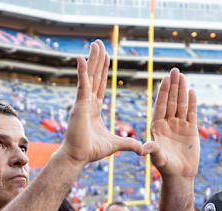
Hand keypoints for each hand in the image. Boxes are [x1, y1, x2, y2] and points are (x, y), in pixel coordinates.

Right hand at [59, 40, 142, 164]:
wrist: (78, 157)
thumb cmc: (92, 151)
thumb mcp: (116, 144)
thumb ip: (129, 144)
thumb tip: (142, 149)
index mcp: (94, 108)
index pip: (100, 85)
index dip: (102, 70)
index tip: (105, 56)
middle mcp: (87, 102)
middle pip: (94, 76)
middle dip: (97, 60)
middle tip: (99, 43)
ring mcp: (82, 102)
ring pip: (89, 76)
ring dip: (92, 60)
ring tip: (95, 44)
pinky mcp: (80, 105)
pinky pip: (82, 85)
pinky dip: (82, 71)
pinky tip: (82, 58)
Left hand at [143, 68, 199, 178]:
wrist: (180, 175)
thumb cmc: (166, 168)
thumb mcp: (157, 158)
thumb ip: (152, 150)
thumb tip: (144, 148)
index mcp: (157, 127)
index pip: (161, 106)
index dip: (163, 92)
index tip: (165, 79)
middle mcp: (168, 124)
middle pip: (171, 101)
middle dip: (173, 86)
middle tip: (175, 70)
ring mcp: (179, 126)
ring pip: (181, 105)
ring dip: (182, 90)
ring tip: (182, 76)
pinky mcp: (190, 130)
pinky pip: (191, 113)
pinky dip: (191, 103)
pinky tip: (191, 91)